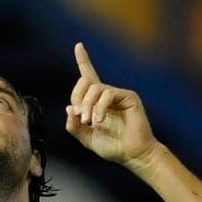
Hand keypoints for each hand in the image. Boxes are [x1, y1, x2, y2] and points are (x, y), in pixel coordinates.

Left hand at [65, 42, 159, 170]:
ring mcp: (118, 95)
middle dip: (78, 99)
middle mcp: (108, 95)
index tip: (78, 46)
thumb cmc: (113, 147)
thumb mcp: (87, 138)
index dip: (83, 61)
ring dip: (88, 106)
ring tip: (91, 123)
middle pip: (85, 82)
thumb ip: (74, 126)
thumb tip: (69, 107)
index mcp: (98, 102)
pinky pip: (107, 94)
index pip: (88, 77)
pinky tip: (100, 121)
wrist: (132, 155)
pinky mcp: (128, 97)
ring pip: (94, 89)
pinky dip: (100, 108)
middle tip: (82, 119)